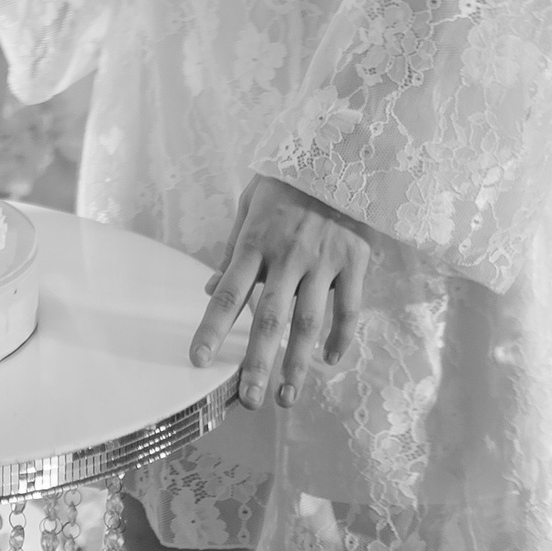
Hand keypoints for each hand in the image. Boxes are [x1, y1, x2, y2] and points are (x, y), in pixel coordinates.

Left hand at [190, 174, 369, 407]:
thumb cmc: (289, 180)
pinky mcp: (354, 260)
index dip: (212, 328)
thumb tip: (208, 290)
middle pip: (268, 318)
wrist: (342, 150)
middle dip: (256, 363)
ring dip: (297, 364)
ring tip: (285, 397)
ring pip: (308, 321)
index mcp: (255, 240)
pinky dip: (340, 339)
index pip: (227, 291)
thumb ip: (232, 248)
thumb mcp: (251, 203)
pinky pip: (347, 309)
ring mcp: (323, 259)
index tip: (198, 359)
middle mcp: (286, 254)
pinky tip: (329, 361)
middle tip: (248, 400)